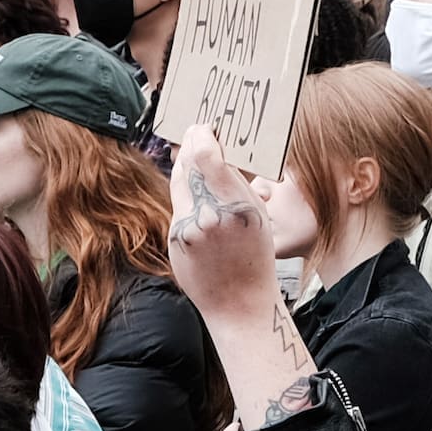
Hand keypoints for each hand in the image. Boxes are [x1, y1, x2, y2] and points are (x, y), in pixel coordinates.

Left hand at [163, 129, 283, 316]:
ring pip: (179, 182)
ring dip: (185, 167)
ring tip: (194, 160)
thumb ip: (235, 182)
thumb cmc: (255, 256)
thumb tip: (217, 150)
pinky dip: (185, 196)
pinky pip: (178, 205)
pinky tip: (195, 196)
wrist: (239, 302)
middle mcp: (208, 215)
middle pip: (187, 164)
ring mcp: (188, 228)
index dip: (201, 136)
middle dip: (190, 146)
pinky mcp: (175, 238)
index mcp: (236, 205)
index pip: (206, 156)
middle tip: (195, 136)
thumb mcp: (256, 213)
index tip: (204, 128)